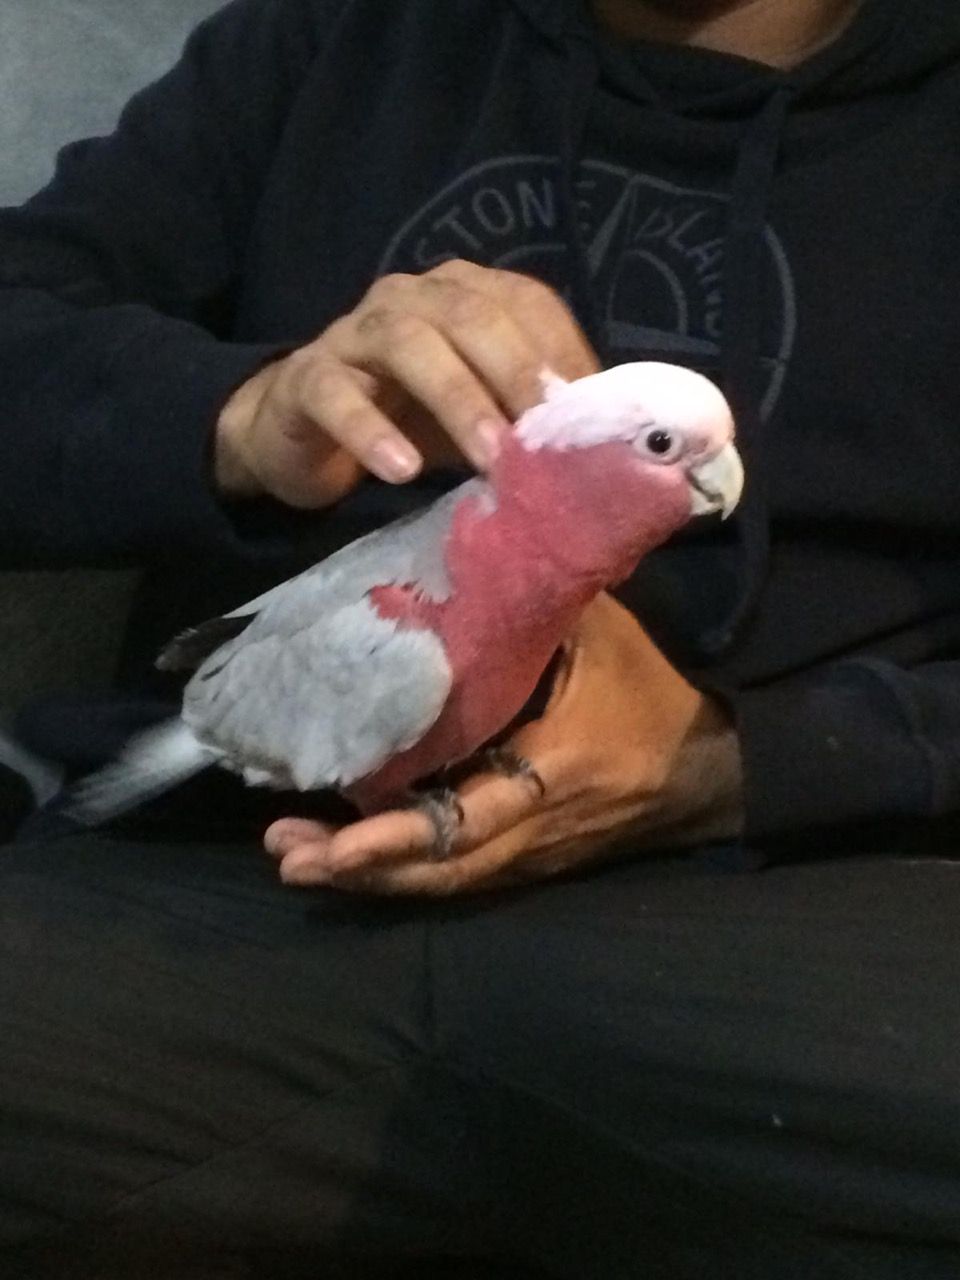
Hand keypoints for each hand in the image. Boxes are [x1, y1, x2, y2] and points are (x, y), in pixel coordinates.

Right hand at [215, 260, 597, 507]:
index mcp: (464, 296)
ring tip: (489, 457)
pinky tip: (401, 469)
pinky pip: (336, 395)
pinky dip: (371, 431)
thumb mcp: (483, 418)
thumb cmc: (408, 422)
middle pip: (470, 315)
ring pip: (408, 345)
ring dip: (457, 401)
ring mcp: (354, 333)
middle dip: (516, 373)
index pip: (526, 303)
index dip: (561, 353)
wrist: (305, 438)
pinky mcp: (307, 379)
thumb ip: (533, 421)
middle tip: (548, 435)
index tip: (592, 415)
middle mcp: (411, 299)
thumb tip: (614, 454)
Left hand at [264, 594, 744, 894]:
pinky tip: (348, 854)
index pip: (464, 822)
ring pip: (442, 882)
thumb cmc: (650, 693)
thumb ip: (537, 599)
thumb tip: (471, 544)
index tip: (330, 844)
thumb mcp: (602, 636)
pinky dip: (400, 868)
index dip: (395, 840)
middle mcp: (531, 832)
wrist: (709, 769)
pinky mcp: (528, 860)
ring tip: (295, 858)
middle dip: (358, 870)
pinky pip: (458, 874)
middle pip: (437, 871)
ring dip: (368, 877)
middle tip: (285, 854)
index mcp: (550, 774)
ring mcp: (529, 855)